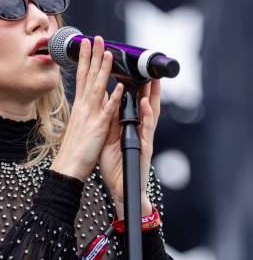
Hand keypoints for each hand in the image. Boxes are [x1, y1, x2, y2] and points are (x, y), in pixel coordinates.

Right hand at [50, 36, 123, 180]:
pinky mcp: (98, 128)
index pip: (82, 77)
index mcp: (80, 107)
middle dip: (92, 56)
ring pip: (98, 88)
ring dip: (103, 70)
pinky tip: (119, 87)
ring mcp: (90, 116)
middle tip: (95, 38)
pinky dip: (113, 99)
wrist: (67, 167)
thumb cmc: (74, 149)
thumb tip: (90, 99)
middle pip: (88, 77)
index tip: (86, 44)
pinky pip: (107, 111)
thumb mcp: (80, 125)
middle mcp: (83, 108)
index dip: (85, 60)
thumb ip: (86, 111)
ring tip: (108, 53)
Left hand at [97, 79, 160, 218]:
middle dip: (150, 88)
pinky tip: (147, 104)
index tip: (135, 72)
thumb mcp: (109, 140)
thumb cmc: (116, 168)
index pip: (135, 106)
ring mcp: (144, 139)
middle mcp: (140, 132)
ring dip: (152, 97)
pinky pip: (147, 129)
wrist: (120, 190)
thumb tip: (107, 104)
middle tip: (150, 69)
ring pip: (151, 114)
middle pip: (148, 106)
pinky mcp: (145, 148)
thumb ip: (111, 123)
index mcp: (130, 129)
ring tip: (152, 80)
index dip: (137, 90)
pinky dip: (147, 116)